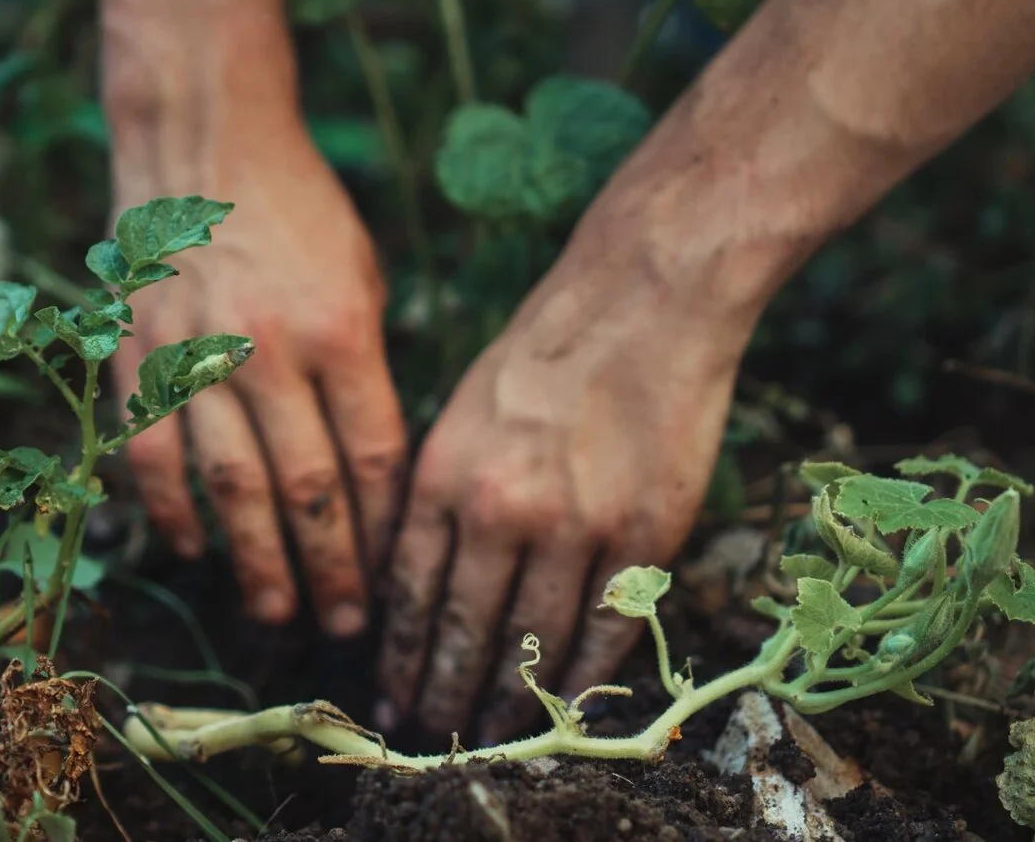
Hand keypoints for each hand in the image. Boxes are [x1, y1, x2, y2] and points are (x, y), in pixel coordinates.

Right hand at [108, 128, 407, 637]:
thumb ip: (367, 368)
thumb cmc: (300, 211)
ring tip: (278, 612)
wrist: (203, 143)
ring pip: (230, 487)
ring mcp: (197, 355)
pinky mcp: (140, 355)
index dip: (384, 528)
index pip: (372, 457)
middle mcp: (270, 351)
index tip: (394, 576)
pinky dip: (173, 510)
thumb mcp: (362, 276)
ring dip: (255, 561)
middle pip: (308, 488)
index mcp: (342, 330)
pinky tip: (194, 549)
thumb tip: (371, 467)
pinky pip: (154, 453)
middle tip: (345, 627)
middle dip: (332, 568)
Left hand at [375, 208, 753, 742]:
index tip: (391, 697)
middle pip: (463, 632)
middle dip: (444, 694)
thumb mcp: (460, 411)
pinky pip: (606, 631)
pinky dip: (584, 679)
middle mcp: (500, 509)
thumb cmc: (544, 349)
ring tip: (492, 733)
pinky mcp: (643, 535)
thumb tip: (415, 580)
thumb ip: (437, 495)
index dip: (400, 657)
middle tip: (433, 735)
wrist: (642, 299)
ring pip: (533, 644)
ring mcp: (575, 526)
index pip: (409, 594)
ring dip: (510, 700)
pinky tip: (566, 707)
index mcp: (443, 474)